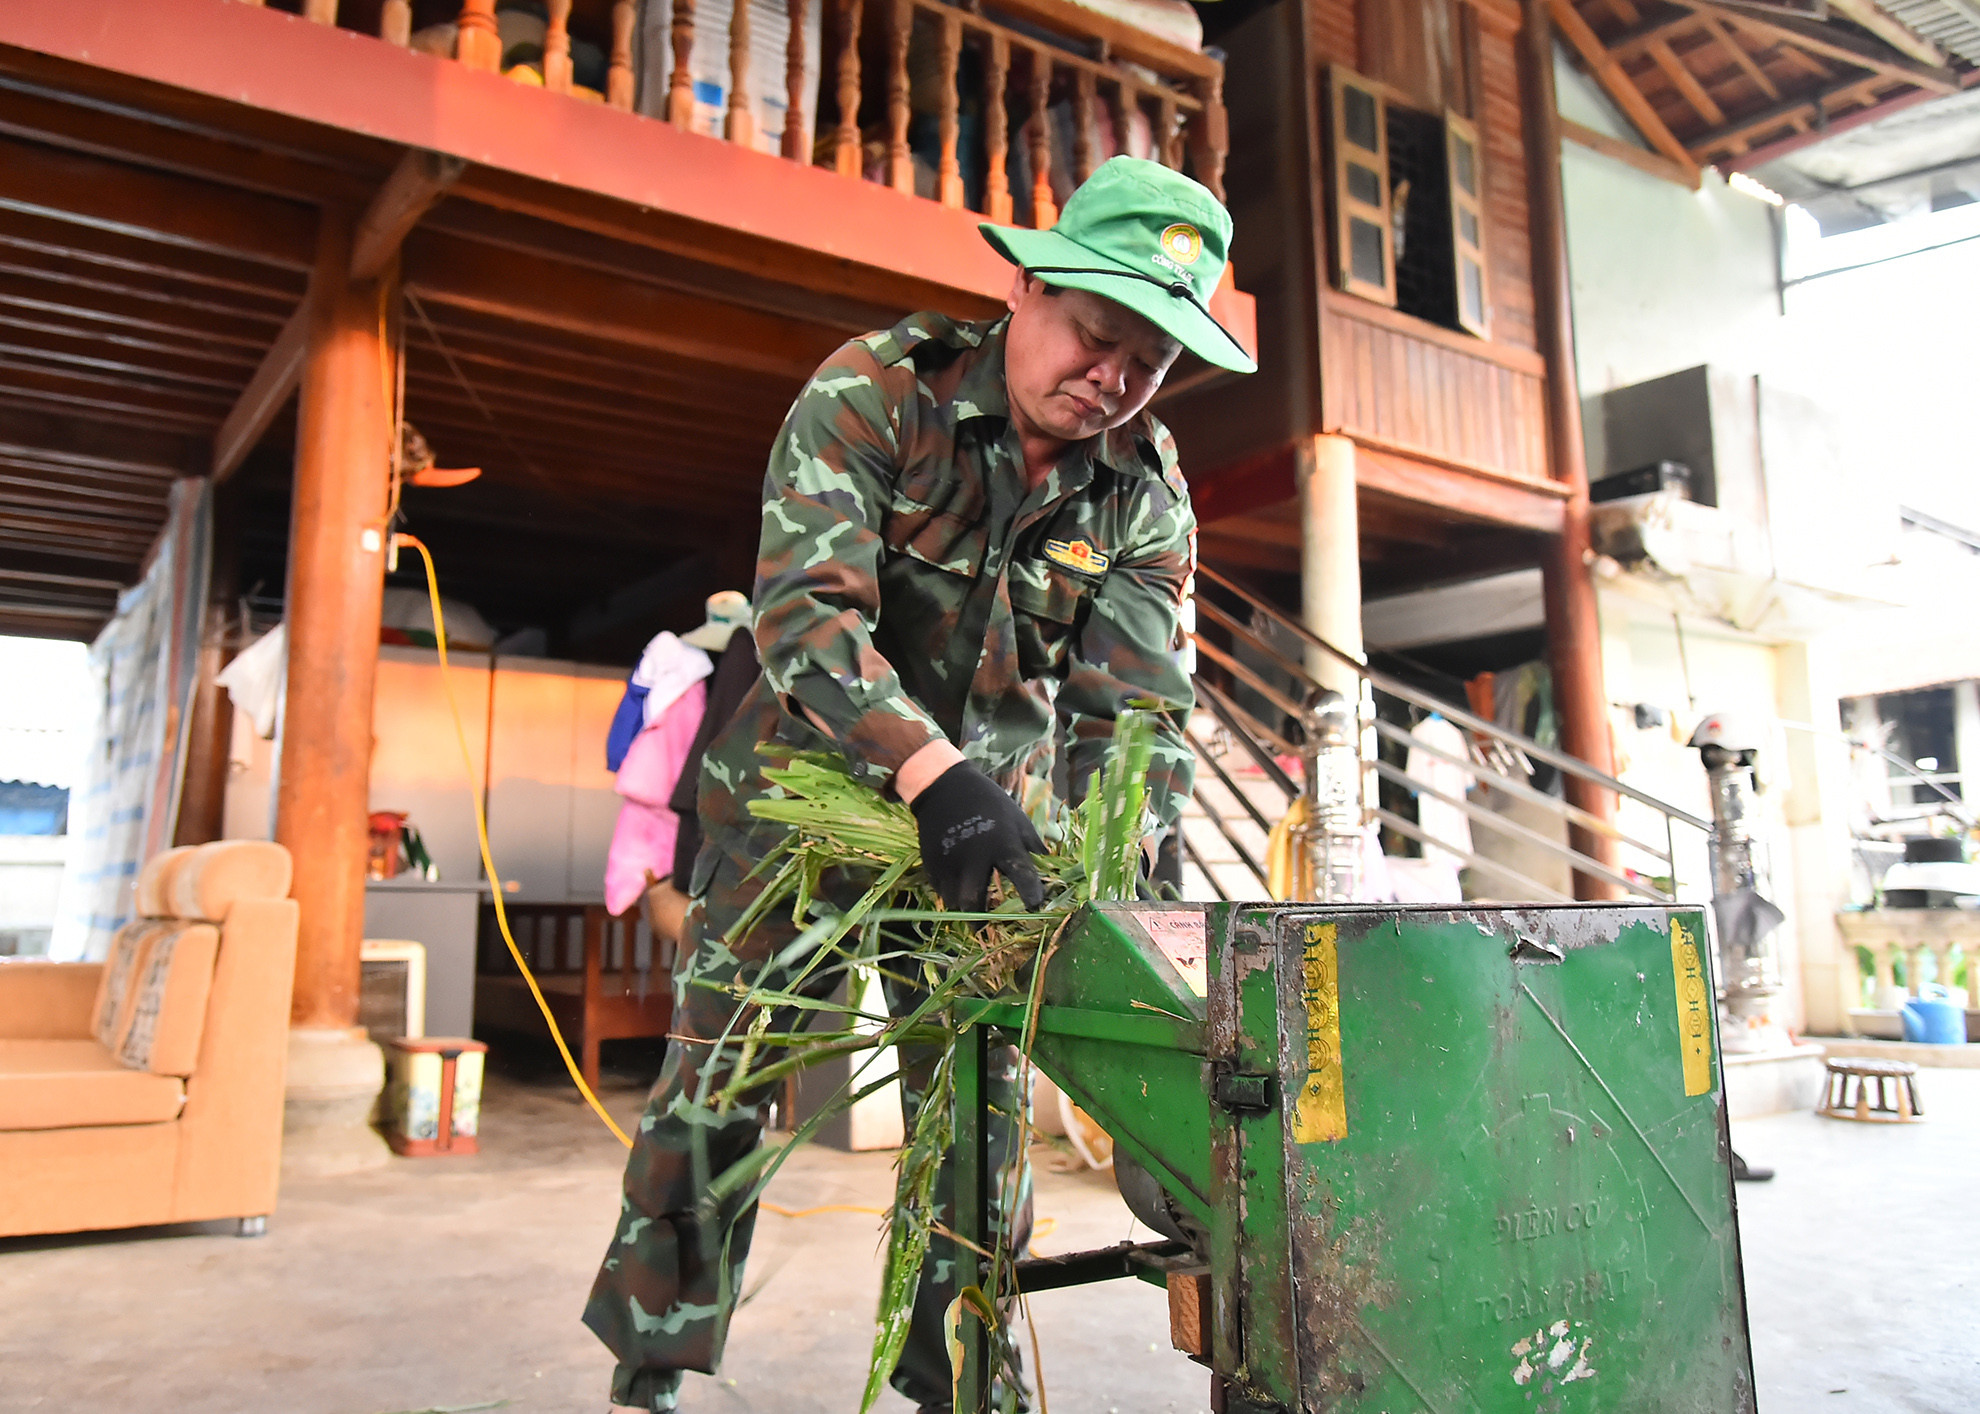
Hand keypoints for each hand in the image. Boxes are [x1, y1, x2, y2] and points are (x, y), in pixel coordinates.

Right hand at [909, 762, 1046, 911]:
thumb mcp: (1016, 818)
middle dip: (980, 919)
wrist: (944, 787)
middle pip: (973, 901)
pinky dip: (949, 894)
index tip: (1034, 906)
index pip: (1022, 877)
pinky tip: (957, 888)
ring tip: (969, 910)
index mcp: (1003, 844)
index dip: (1031, 896)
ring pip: (953, 901)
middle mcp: (975, 857)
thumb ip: (1032, 844)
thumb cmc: (988, 802)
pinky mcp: (932, 862)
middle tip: (985, 927)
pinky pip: (940, 890)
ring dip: (963, 909)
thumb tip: (1048, 865)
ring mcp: (950, 861)